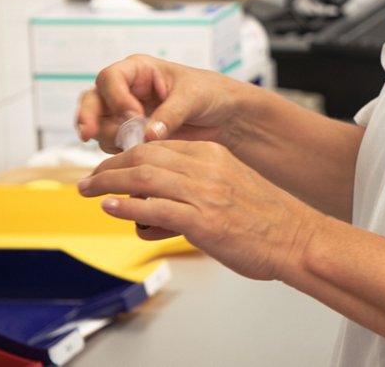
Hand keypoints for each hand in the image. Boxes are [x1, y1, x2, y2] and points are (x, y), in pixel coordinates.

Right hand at [75, 55, 244, 152]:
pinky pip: (111, 145)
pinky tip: (135, 156)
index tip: (133, 115)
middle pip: (91, 100)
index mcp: (139, 70)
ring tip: (134, 145)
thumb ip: (170, 114)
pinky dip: (118, 152)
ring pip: (97, 126)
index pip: (110, 78)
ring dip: (109, 138)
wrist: (224, 116)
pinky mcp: (129, 136)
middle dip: (88, 118)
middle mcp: (125, 90)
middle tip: (89, 135)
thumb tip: (148, 135)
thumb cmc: (210, 93)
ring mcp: (123, 114)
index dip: (116, 97)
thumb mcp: (193, 98)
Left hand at [78, 140, 322, 281]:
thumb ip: (200, 185)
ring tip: (89, 190)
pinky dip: (127, 206)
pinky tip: (111, 207)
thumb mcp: (233, 185)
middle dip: (110, 166)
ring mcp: (203, 193)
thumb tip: (165, 199)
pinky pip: (154, 208)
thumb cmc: (268, 220)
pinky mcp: (201, 221)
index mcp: (214, 155)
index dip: (127, 154)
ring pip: (143, 178)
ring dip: (108, 183)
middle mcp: (206, 168)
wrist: (295, 238)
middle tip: (90, 178)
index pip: (159, 145)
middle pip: (145, 156)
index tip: (110, 165)